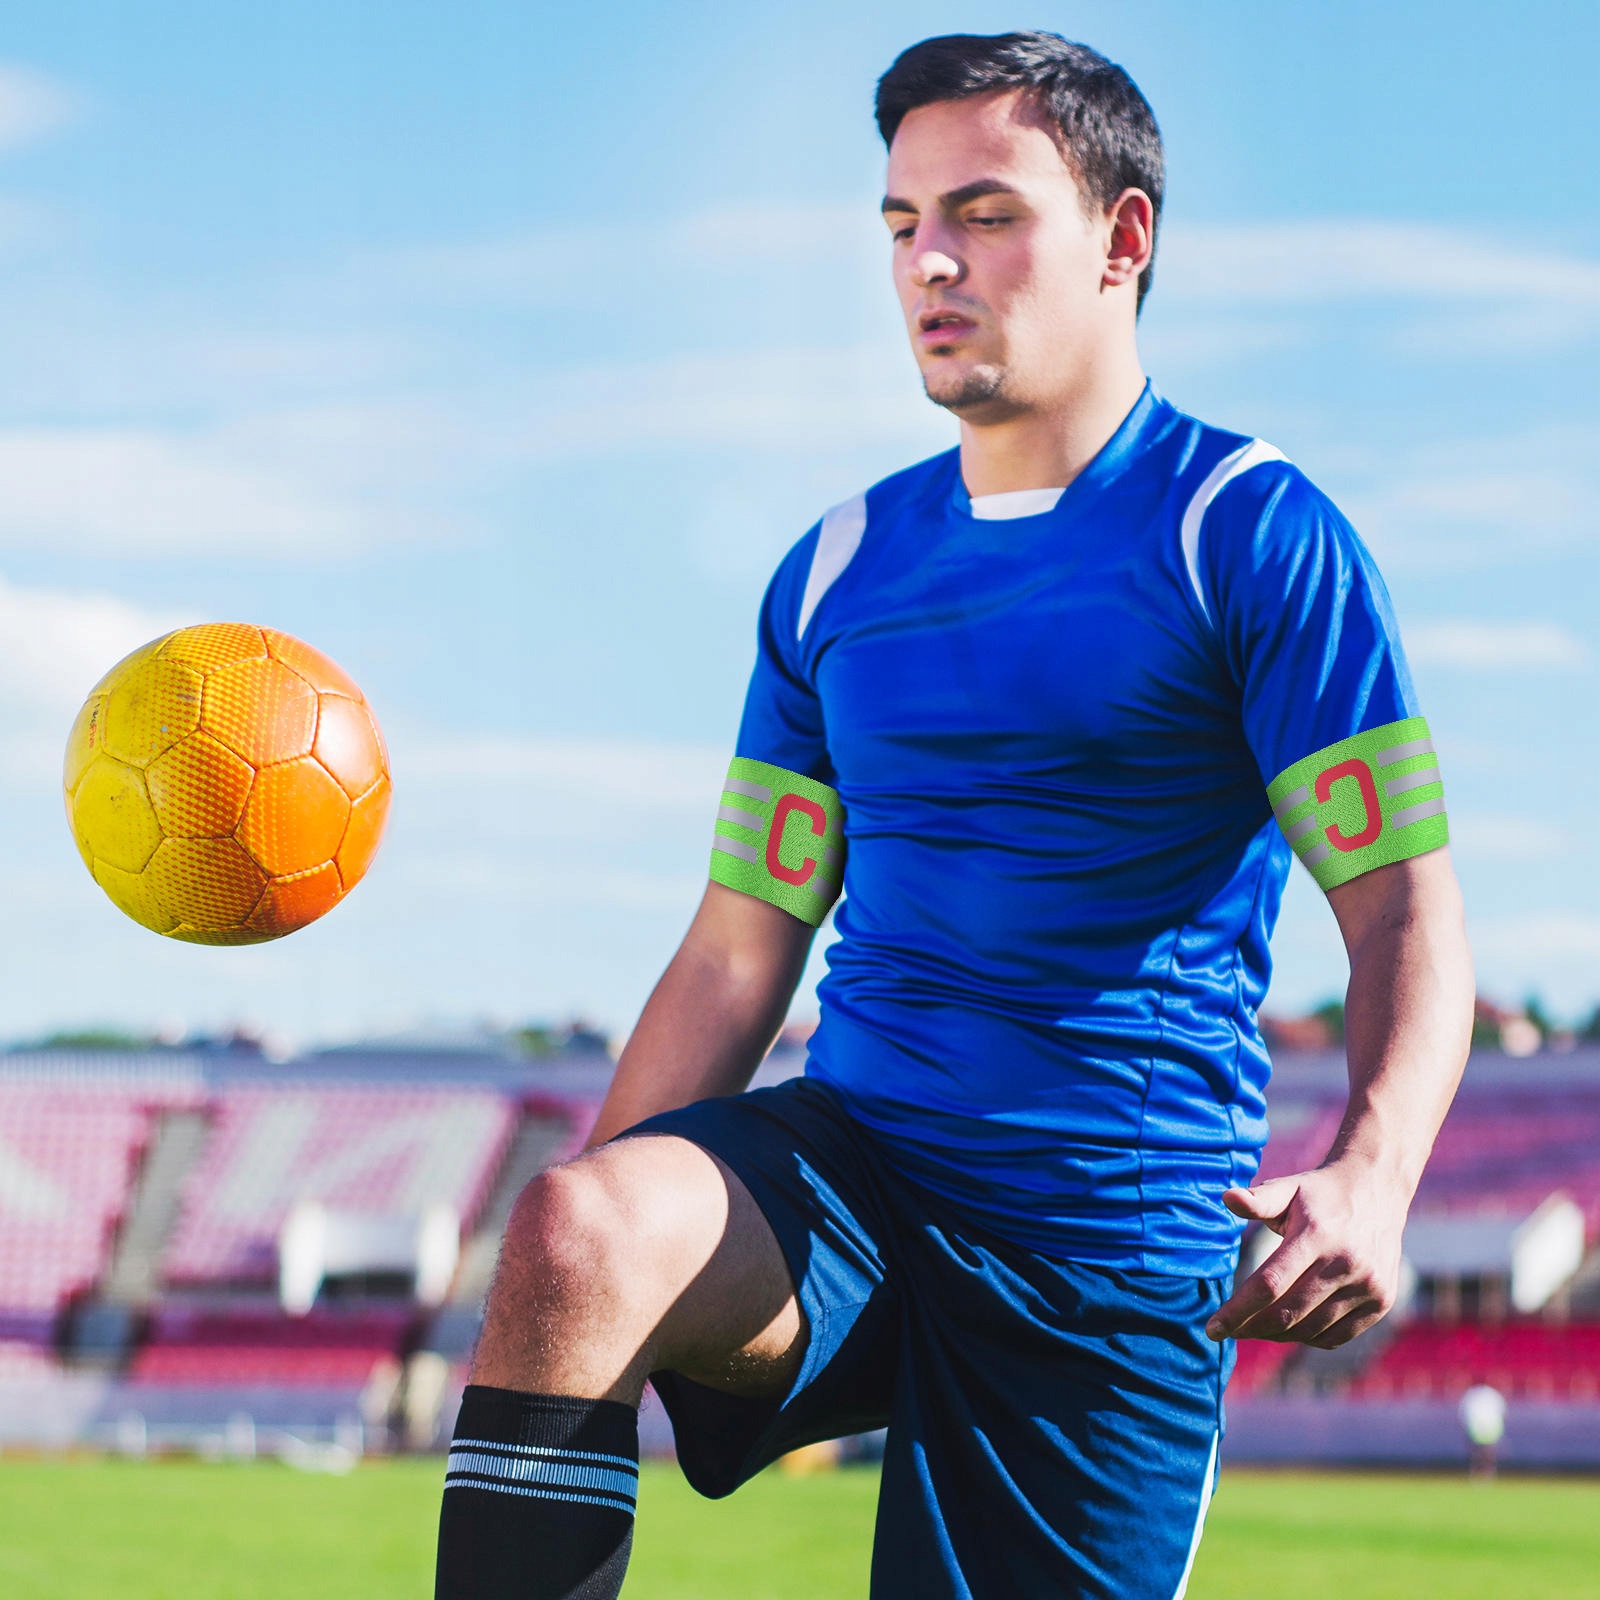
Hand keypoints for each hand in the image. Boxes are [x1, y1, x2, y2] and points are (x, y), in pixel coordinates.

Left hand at [1206, 1159, 1407, 1348]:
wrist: (1377, 1191)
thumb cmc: (1319, 1193)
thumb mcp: (1288, 1188)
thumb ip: (1258, 1199)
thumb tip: (1226, 1197)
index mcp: (1318, 1235)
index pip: (1269, 1284)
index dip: (1238, 1310)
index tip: (1213, 1328)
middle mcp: (1347, 1263)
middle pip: (1289, 1313)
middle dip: (1251, 1327)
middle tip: (1228, 1331)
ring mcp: (1369, 1286)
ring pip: (1311, 1329)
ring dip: (1277, 1335)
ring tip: (1253, 1328)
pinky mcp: (1382, 1301)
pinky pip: (1337, 1336)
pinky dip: (1308, 1339)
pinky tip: (1288, 1329)